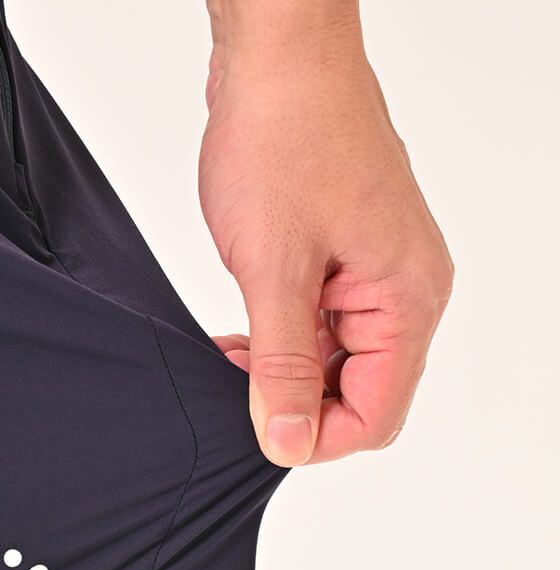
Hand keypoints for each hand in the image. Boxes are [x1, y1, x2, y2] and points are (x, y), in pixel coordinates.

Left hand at [199, 15, 452, 465]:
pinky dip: (281, 341)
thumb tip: (289, 439)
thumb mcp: (274, 272)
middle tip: (236, 387)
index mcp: (407, 299)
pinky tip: (241, 335)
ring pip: (336, 363)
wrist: (279, 60)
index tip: (259, 432)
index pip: (376, 415)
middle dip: (297, 404)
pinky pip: (321, 327)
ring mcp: (376, 273)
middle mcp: (404, 290)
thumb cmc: (285, 139)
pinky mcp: (346, 258)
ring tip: (231, 354)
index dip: (316, 439)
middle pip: (361, 394)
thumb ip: (282, 366)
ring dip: (283, 373)